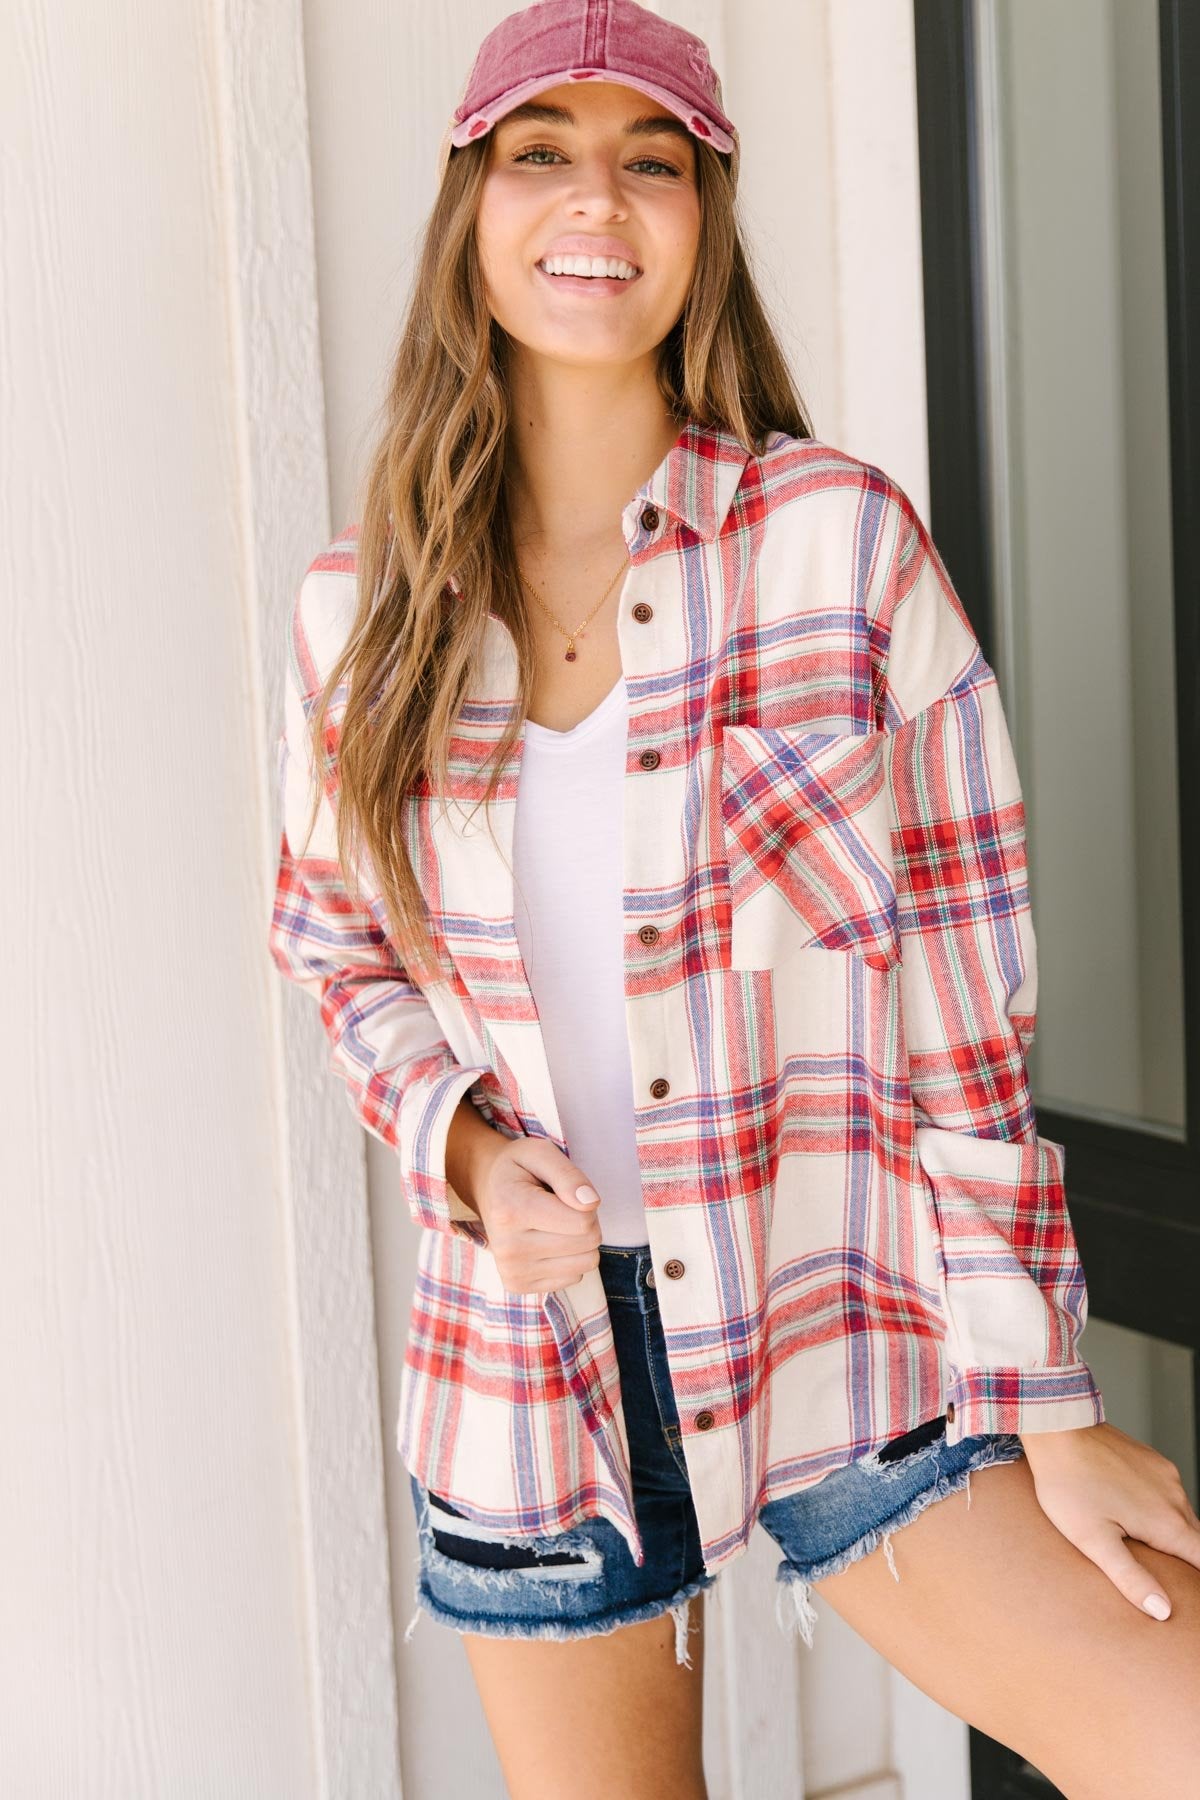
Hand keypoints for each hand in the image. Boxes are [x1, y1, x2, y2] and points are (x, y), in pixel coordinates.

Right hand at [469, 1131, 602, 1295]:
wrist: (485, 1187)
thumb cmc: (518, 1168)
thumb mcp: (540, 1153)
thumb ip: (568, 1175)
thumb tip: (591, 1203)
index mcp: (510, 1210)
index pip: (583, 1222)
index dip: (586, 1203)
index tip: (565, 1191)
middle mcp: (507, 1248)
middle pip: (588, 1243)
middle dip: (584, 1220)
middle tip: (559, 1206)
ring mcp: (511, 1272)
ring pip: (585, 1263)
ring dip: (579, 1241)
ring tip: (553, 1222)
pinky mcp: (518, 1286)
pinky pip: (574, 1277)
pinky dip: (568, 1258)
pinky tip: (545, 1240)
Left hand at [1020, 1420, 1199, 1619]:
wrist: (1057, 1430)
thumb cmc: (1068, 1486)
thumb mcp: (1093, 1540)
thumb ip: (1130, 1578)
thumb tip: (1163, 1611)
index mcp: (1167, 1523)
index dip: (1199, 1580)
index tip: (1191, 1591)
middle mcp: (1175, 1497)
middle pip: (1195, 1539)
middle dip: (1188, 1559)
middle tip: (1171, 1576)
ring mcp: (1165, 1474)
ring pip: (1182, 1514)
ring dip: (1173, 1533)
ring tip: (1152, 1550)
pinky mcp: (1152, 1459)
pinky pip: (1168, 1492)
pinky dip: (1162, 1509)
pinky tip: (1136, 1514)